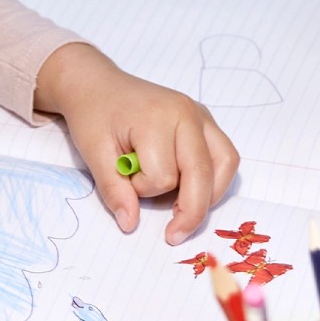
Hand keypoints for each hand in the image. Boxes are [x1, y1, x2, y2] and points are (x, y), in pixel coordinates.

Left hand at [35, 44, 238, 245]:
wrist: (98, 85)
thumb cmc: (95, 115)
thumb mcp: (94, 152)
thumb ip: (114, 189)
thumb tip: (130, 224)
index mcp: (158, 118)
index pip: (163, 176)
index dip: (143, 189)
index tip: (124, 176)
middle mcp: (188, 114)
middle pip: (203, 174)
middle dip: (190, 211)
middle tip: (173, 235)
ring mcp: (201, 115)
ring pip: (225, 164)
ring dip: (209, 194)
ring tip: (184, 209)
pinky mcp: (205, 120)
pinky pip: (224, 155)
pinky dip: (213, 178)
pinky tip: (193, 188)